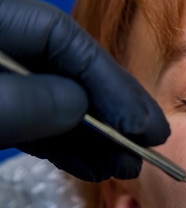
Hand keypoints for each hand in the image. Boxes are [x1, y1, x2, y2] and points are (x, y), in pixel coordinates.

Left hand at [0, 0, 169, 180]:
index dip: (109, 80)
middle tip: (150, 142)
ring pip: (58, 107)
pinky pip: (39, 130)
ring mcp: (2, 87)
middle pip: (69, 72)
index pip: (63, 38)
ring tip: (125, 166)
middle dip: (112, 110)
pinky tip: (95, 168)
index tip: (137, 123)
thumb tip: (81, 107)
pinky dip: (69, 151)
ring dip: (97, 140)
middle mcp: (3, 55)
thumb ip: (30, 101)